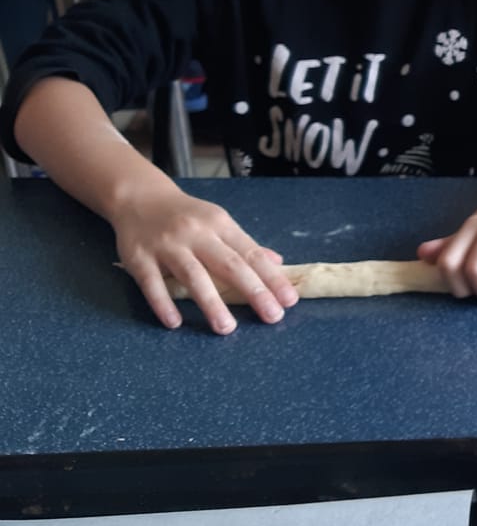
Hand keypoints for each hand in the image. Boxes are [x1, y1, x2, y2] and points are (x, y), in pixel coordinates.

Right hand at [113, 178, 298, 332]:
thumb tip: (277, 264)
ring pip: (193, 276)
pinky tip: (174, 322)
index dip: (271, 278)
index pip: (251, 254)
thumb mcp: (218, 221)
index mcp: (220, 224)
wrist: (138, 196)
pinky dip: (163, 303)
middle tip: (272, 316)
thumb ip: (245, 244)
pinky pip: (151, 283)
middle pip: (229, 264)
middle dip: (254, 291)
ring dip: (211, 304)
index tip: (289, 300)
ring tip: (227, 328)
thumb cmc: (186, 215)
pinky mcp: (138, 258)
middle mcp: (195, 234)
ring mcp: (166, 245)